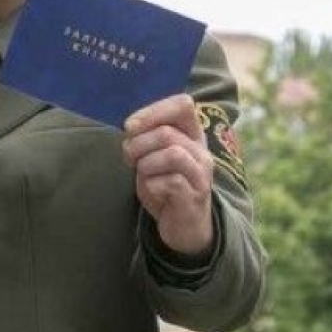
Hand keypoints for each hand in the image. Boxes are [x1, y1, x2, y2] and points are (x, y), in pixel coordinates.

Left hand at [122, 94, 214, 256]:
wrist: (184, 226)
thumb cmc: (165, 184)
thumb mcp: (153, 155)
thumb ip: (146, 136)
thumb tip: (130, 125)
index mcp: (192, 135)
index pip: (183, 105)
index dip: (153, 111)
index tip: (130, 127)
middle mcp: (201, 151)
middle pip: (167, 133)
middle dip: (138, 144)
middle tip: (129, 158)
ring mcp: (201, 175)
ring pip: (172, 154)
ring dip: (145, 164)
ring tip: (142, 174)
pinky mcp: (194, 197)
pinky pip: (169, 182)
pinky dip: (151, 185)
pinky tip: (153, 190)